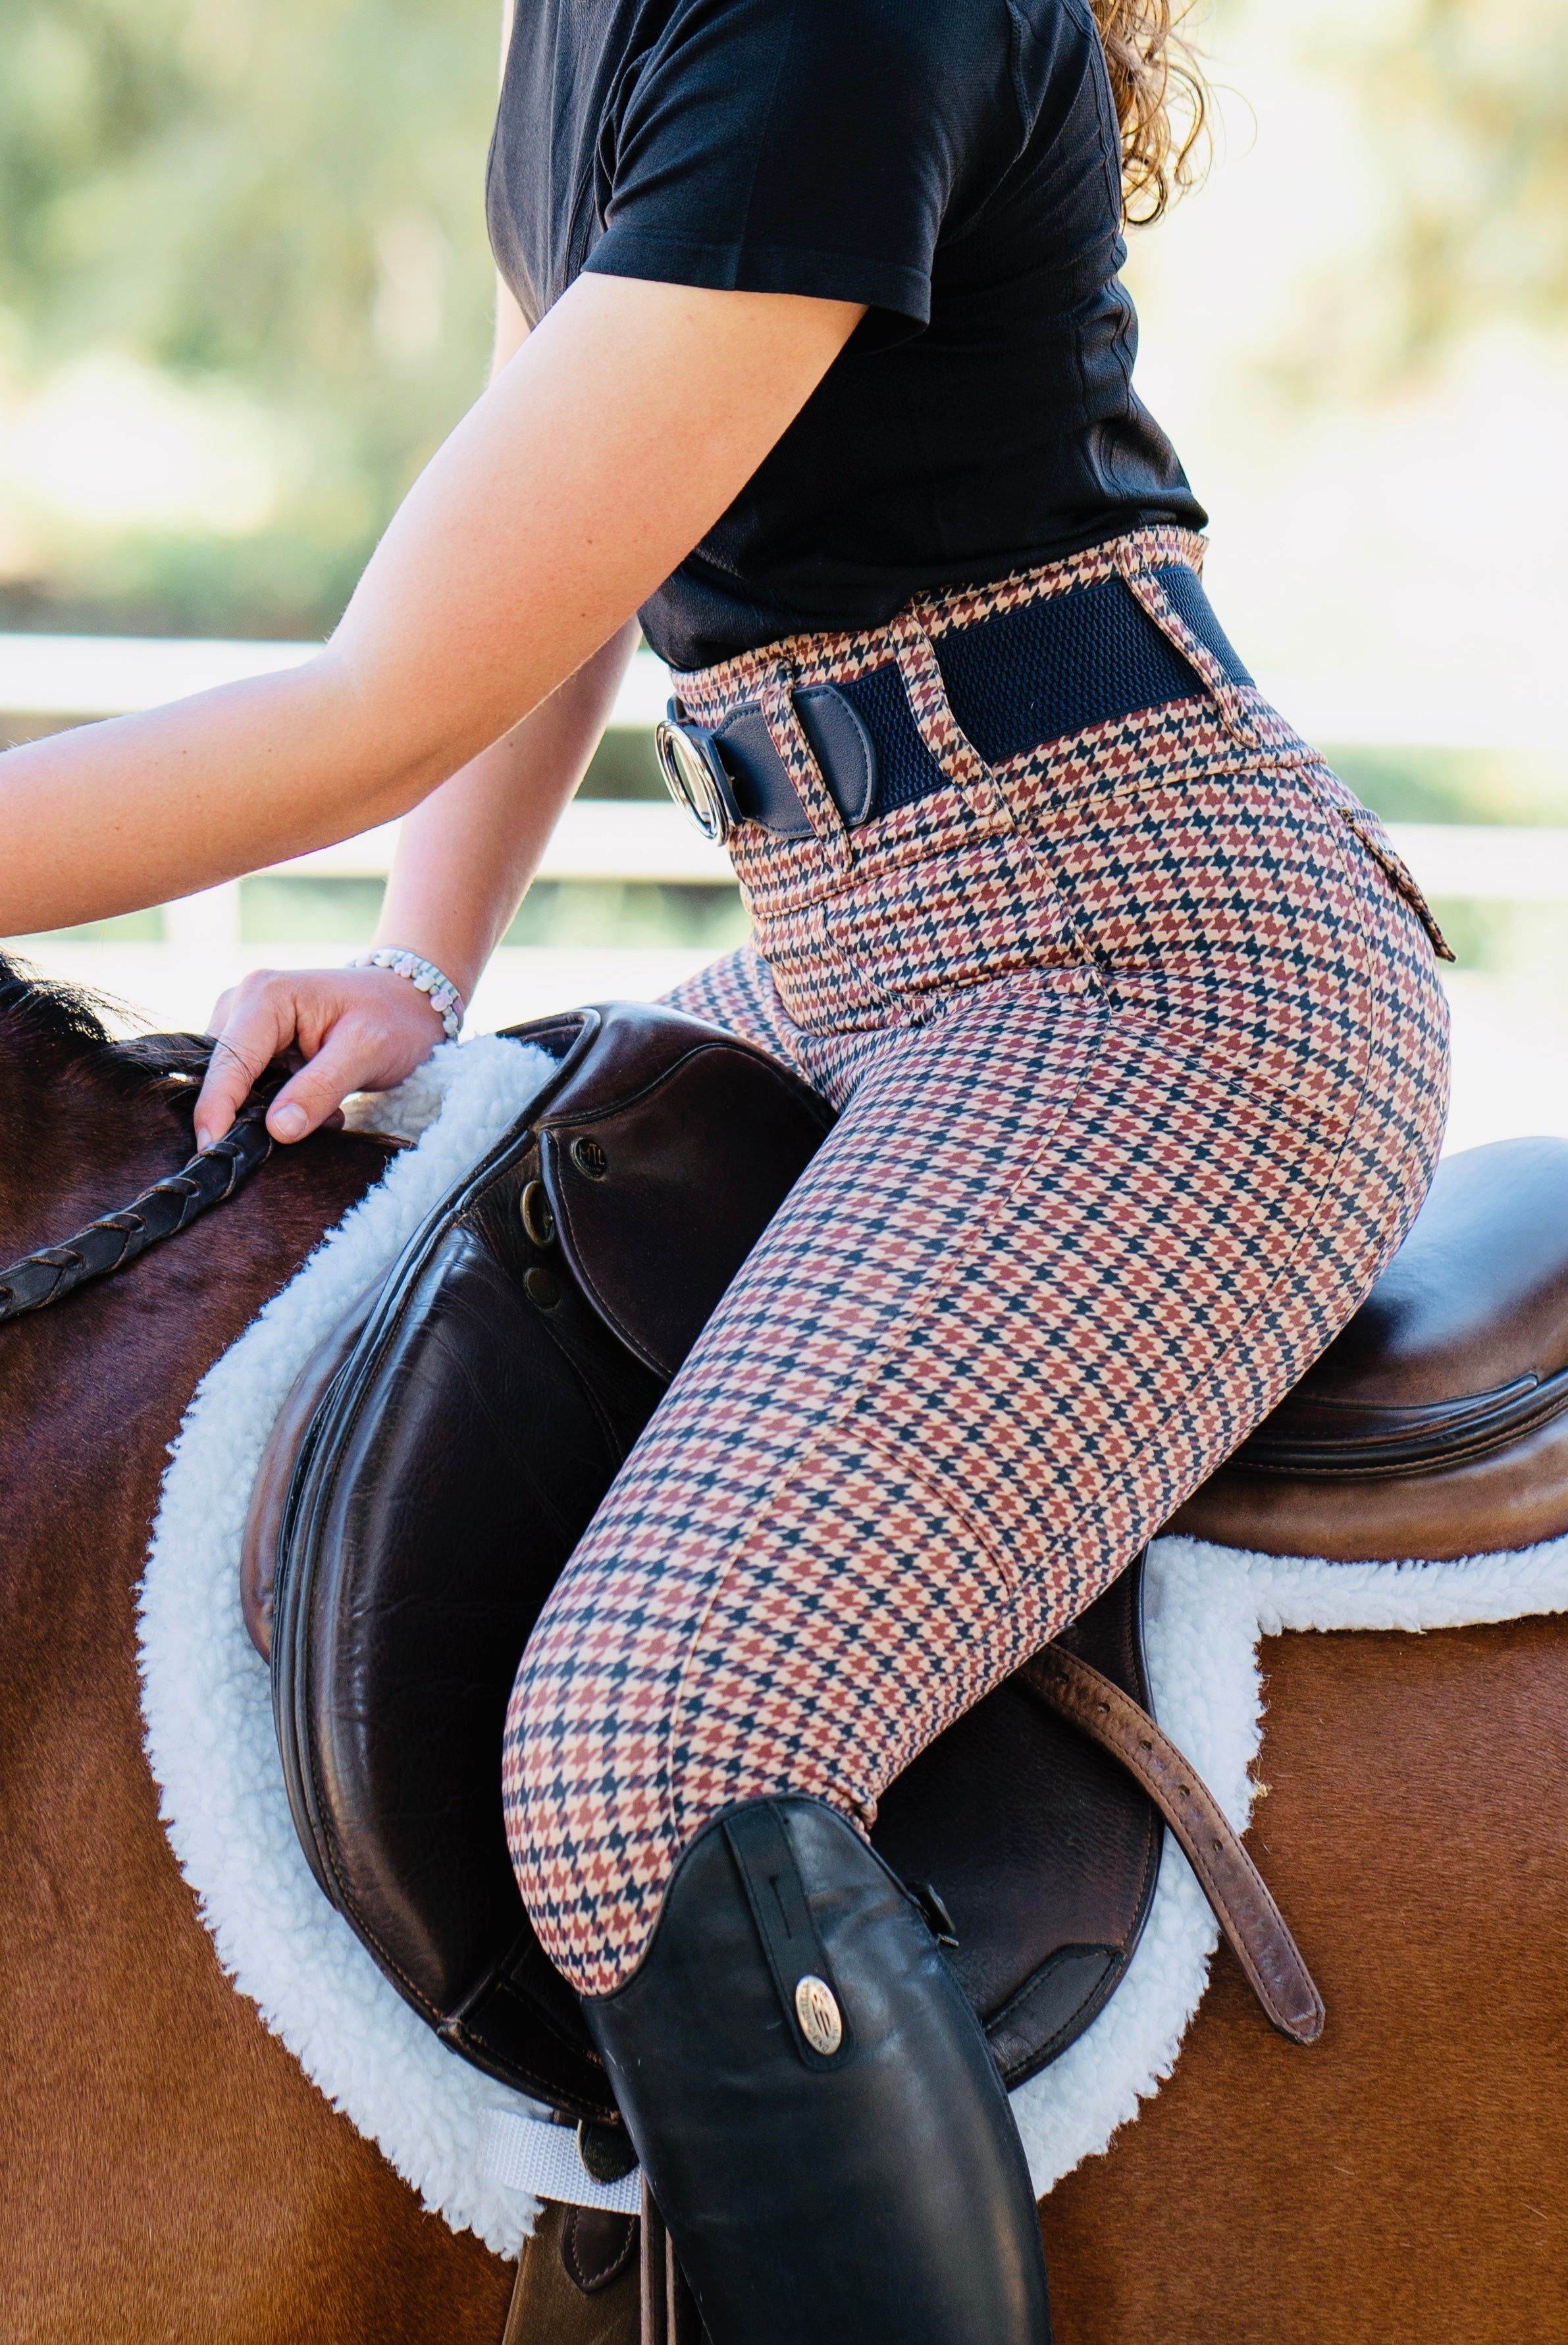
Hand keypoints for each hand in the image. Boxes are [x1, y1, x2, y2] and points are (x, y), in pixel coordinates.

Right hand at [193, 966, 449, 1150]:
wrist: (408, 1000)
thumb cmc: (393, 1019)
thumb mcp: (368, 1051)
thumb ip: (321, 1088)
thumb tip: (276, 1129)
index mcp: (266, 996)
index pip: (229, 1061)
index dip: (215, 1108)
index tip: (211, 1150)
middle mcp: (244, 1001)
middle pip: (221, 1072)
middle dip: (242, 1112)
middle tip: (288, 1139)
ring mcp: (245, 1021)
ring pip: (232, 1082)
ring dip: (263, 1109)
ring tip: (319, 1112)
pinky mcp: (255, 1043)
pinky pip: (247, 1084)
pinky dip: (273, 1104)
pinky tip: (311, 1106)